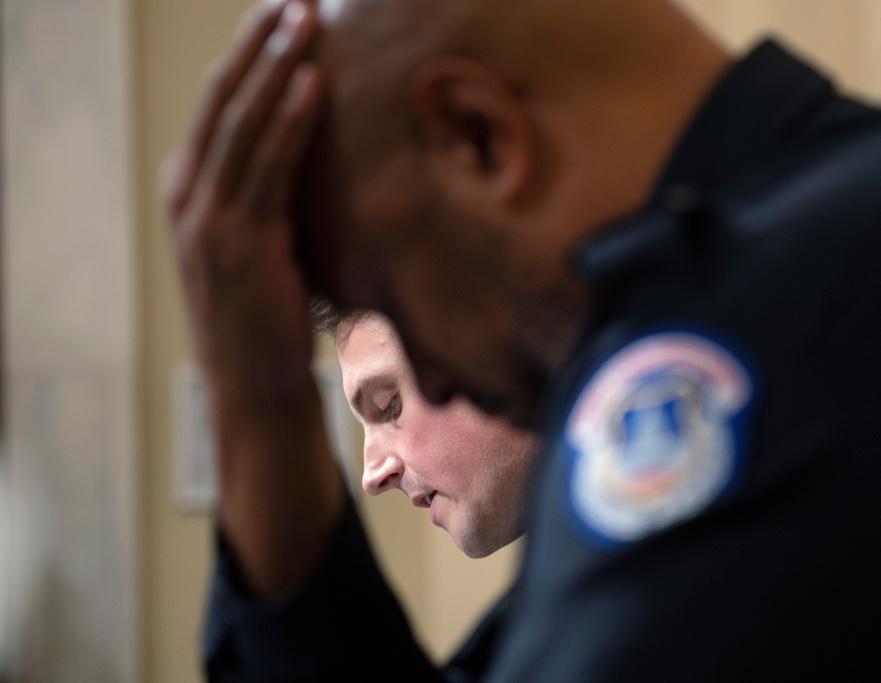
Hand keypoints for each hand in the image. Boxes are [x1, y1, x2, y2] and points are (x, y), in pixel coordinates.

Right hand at [161, 0, 320, 411]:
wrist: (254, 384)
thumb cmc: (266, 313)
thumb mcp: (258, 240)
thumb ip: (266, 192)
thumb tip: (307, 148)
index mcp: (190, 189)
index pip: (216, 106)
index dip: (247, 55)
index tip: (279, 13)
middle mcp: (189, 195)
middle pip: (222, 100)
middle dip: (258, 43)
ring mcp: (209, 217)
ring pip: (242, 123)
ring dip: (276, 66)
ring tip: (304, 18)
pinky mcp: (240, 241)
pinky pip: (267, 167)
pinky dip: (290, 121)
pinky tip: (313, 83)